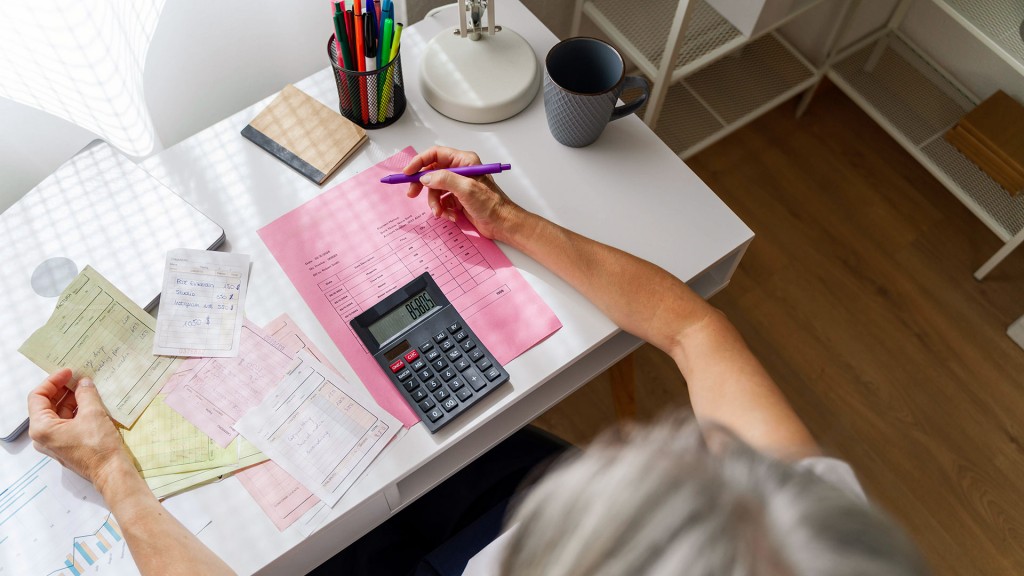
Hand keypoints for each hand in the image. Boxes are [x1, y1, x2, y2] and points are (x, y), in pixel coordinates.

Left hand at [28, 369, 131, 490]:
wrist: (111, 472)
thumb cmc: (98, 447)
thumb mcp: (93, 414)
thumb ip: (86, 394)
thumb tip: (84, 383)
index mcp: (42, 428)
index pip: (38, 397)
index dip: (53, 381)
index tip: (68, 372)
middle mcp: (43, 436)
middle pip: (46, 405)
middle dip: (62, 389)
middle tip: (78, 377)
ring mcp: (55, 442)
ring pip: (58, 414)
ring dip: (71, 399)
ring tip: (87, 388)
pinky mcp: (67, 445)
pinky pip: (66, 423)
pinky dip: (76, 411)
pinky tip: (90, 402)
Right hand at [403, 146, 523, 241]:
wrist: (501, 223)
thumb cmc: (491, 204)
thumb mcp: (466, 189)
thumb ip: (444, 179)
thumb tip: (426, 177)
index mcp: (464, 161)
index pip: (435, 154)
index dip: (419, 162)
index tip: (408, 173)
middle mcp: (460, 170)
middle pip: (432, 172)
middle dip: (422, 185)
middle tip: (412, 194)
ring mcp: (458, 185)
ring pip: (435, 190)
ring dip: (434, 203)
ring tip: (440, 212)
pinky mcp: (458, 199)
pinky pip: (441, 201)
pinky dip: (442, 209)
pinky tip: (451, 216)